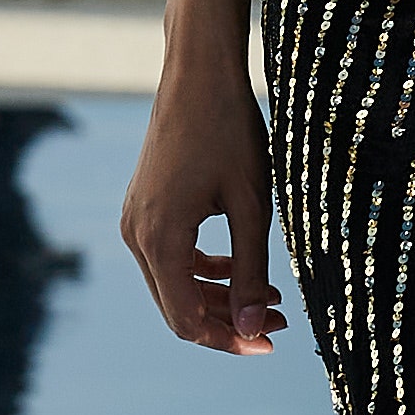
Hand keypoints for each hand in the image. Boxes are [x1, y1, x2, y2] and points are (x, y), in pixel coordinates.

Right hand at [120, 39, 285, 357]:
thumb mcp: (252, 205)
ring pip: (174, 284)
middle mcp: (135, 235)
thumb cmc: (231, 132)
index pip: (187, 321)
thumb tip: (254, 330)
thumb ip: (252, 272)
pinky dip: (203, 270)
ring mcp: (134, 219)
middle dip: (229, 321)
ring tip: (271, 297)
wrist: (199, 73)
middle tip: (279, 322)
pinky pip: (169, 257)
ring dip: (219, 297)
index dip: (230, 340)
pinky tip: (241, 267)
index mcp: (159, 239)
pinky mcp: (143, 206)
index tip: (272, 341)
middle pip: (178, 307)